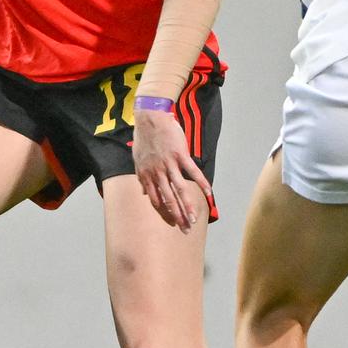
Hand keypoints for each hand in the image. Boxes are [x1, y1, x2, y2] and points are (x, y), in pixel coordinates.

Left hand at [132, 108, 211, 232]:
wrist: (150, 118)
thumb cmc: (144, 138)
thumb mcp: (138, 160)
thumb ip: (142, 178)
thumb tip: (144, 192)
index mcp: (147, 175)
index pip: (156, 200)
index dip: (164, 213)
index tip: (172, 223)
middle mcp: (157, 173)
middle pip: (169, 199)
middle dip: (178, 215)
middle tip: (185, 228)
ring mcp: (170, 164)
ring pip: (180, 189)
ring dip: (188, 205)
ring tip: (194, 218)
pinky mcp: (181, 155)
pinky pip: (193, 172)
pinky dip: (202, 182)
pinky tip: (209, 193)